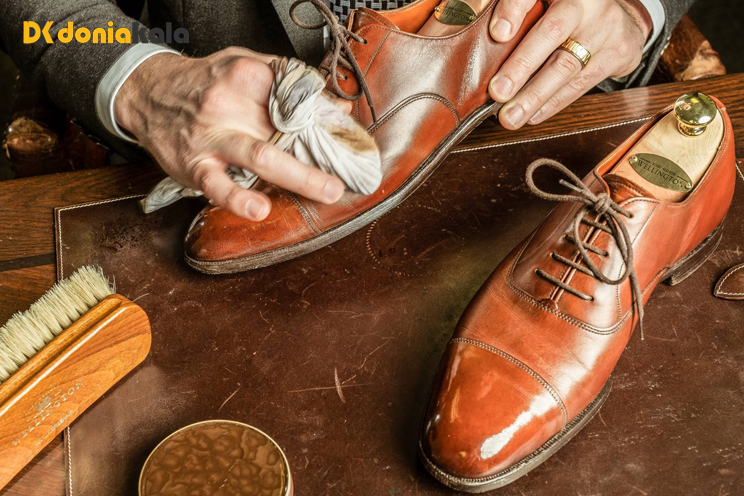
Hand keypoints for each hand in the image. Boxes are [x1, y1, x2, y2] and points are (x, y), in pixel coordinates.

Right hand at [114, 47, 346, 220]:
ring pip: (260, 155)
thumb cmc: (204, 84)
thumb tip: (338, 107)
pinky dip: (238, 198)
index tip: (348, 139)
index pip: (298, 97)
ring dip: (298, 176)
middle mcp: (231, 104)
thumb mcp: (244, 67)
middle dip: (323, 154)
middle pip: (287, 129)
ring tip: (325, 191)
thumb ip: (289, 84)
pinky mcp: (194, 163)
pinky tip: (258, 209)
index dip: (327, 120)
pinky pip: (217, 183)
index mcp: (248, 76)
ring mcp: (212, 135)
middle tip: (347, 175)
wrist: (148, 92)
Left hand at [488, 0, 651, 128]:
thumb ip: (520, 10)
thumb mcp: (544, 2)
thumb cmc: (569, 11)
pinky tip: (534, 115)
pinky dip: (553, 103)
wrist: (620, 18)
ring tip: (511, 116)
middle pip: (552, 32)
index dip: (514, 10)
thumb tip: (498, 33)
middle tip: (498, 92)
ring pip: (566, 67)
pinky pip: (581, 84)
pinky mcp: (619, 53)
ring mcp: (607, 28)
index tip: (498, 34)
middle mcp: (589, 3)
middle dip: (522, 66)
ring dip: (534, 97)